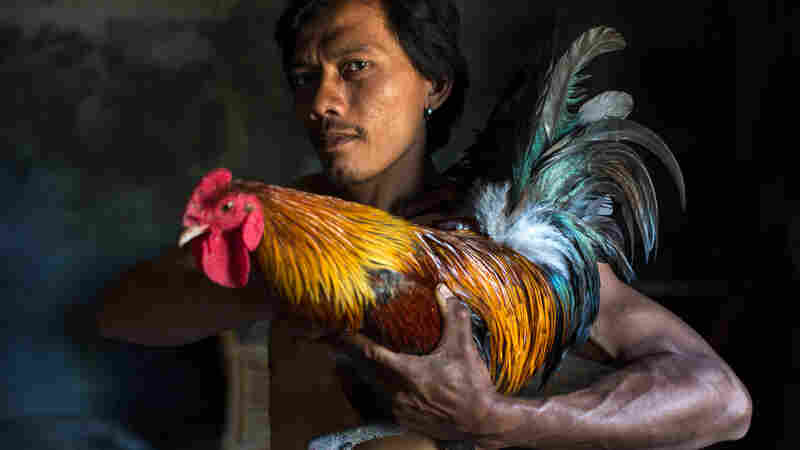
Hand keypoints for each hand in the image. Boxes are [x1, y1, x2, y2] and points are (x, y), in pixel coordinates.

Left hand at [336, 284, 501, 443]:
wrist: (480, 424)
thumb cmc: (471, 386)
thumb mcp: (464, 347)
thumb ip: (454, 315)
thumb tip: (442, 289)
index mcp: (407, 373)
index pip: (369, 353)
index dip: (350, 340)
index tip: (335, 327)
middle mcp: (396, 393)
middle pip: (361, 369)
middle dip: (346, 352)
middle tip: (331, 337)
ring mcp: (397, 409)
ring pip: (367, 386)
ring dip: (355, 370)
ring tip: (342, 355)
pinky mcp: (402, 420)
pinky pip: (375, 402)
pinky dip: (366, 388)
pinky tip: (364, 380)